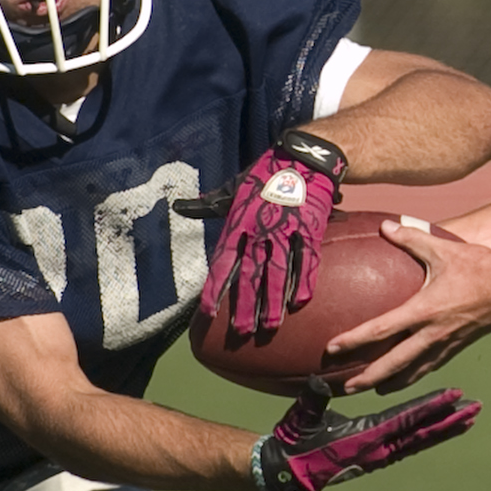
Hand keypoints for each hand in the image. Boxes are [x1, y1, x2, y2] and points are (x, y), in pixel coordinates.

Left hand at [178, 131, 348, 334]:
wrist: (302, 158)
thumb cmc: (265, 176)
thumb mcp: (233, 189)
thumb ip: (208, 205)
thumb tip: (180, 207)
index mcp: (239, 223)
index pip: (223, 262)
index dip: (215, 288)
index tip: (208, 313)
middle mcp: (260, 230)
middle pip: (250, 274)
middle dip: (244, 305)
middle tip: (241, 332)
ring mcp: (286, 230)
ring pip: (278, 272)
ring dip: (272, 302)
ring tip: (269, 326)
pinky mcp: (311, 229)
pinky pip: (307, 260)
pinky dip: (304, 281)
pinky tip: (299, 302)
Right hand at [255, 376, 480, 490]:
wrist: (287, 470)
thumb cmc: (293, 441)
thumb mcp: (302, 419)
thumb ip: (313, 401)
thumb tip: (319, 383)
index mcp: (365, 437)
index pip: (406, 419)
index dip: (431, 407)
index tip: (455, 396)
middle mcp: (378, 449)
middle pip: (422, 433)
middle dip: (450, 420)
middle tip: (476, 408)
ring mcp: (378, 455)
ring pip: (419, 441)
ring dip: (444, 429)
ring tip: (468, 417)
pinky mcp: (376, 457)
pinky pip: (408, 446)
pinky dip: (427, 436)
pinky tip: (439, 429)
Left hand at [328, 220, 490, 392]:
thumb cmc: (481, 266)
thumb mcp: (444, 249)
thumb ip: (412, 238)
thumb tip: (386, 226)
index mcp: (424, 311)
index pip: (381, 330)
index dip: (354, 340)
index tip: (332, 349)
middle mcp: (433, 334)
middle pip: (393, 364)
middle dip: (366, 377)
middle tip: (344, 387)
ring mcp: (446, 344)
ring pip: (412, 372)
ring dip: (390, 382)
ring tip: (371, 389)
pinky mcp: (458, 347)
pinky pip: (430, 366)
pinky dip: (413, 375)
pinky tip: (406, 377)